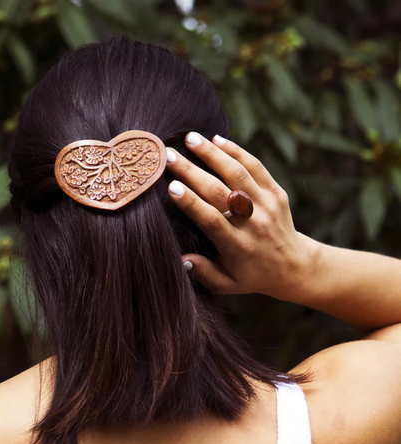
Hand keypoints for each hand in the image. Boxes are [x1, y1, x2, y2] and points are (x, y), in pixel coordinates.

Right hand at [166, 132, 319, 299]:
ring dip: (212, 153)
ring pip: (237, 173)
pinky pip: (256, 166)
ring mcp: (267, 205)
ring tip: (190, 138)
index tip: (171, 186)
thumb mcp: (227, 285)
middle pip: (219, 192)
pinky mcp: (276, 193)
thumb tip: (181, 259)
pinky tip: (217, 139)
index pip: (211, 219)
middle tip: (168, 155)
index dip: (190, 202)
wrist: (294, 266)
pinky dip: (237, 151)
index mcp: (237, 246)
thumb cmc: (252, 275)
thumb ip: (204, 273)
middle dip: (191, 171)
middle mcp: (253, 223)